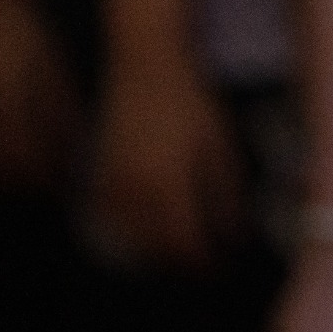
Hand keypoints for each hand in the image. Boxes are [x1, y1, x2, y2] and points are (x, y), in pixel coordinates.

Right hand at [92, 61, 241, 268]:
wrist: (145, 67)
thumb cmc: (188, 100)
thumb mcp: (218, 145)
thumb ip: (225, 193)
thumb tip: (233, 233)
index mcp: (166, 186)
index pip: (184, 244)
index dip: (204, 262)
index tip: (223, 265)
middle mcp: (132, 193)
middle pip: (156, 251)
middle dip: (183, 262)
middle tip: (208, 263)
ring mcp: (111, 187)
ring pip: (133, 241)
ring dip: (159, 252)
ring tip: (187, 250)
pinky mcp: (100, 178)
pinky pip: (116, 222)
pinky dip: (136, 233)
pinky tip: (157, 229)